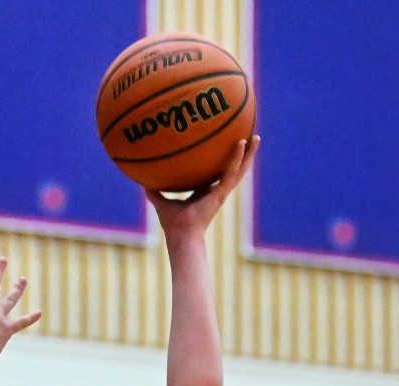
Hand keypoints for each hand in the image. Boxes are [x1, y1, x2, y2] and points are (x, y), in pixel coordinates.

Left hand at [145, 135, 259, 239]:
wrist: (180, 234)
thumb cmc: (173, 224)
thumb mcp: (161, 203)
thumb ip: (154, 192)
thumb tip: (142, 181)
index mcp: (206, 193)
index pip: (217, 174)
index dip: (223, 163)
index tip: (226, 149)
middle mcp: (217, 191)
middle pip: (234, 169)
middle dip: (242, 155)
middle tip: (250, 138)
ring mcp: (221, 192)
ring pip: (240, 169)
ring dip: (249, 153)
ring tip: (256, 137)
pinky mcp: (222, 193)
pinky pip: (231, 171)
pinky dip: (236, 157)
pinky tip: (241, 142)